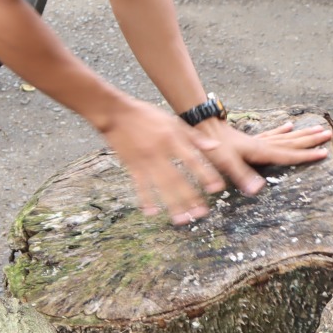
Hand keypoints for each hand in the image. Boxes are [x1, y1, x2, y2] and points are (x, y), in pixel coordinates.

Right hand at [99, 99, 225, 225]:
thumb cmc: (145, 115)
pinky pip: (139, 185)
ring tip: (182, 219)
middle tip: (201, 213)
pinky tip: (152, 212)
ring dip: (172, 204)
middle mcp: (160, 152)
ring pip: (160, 186)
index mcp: (172, 139)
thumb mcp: (172, 120)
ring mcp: (145, 160)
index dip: (205, 174)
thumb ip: (193, 135)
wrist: (116, 113)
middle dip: (190, 197)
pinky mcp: (131, 165)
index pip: (192, 160)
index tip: (217, 188)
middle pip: (177, 178)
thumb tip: (216, 147)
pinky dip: (145, 199)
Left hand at [192, 118, 331, 196]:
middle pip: (292, 142)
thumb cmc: (214, 148)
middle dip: (311, 140)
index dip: (307, 155)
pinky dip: (282, 130)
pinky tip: (288, 125)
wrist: (202, 129)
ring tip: (318, 128)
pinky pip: (272, 134)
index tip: (325, 153)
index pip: (289, 154)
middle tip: (330, 134)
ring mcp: (258, 140)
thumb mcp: (226, 164)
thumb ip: (242, 176)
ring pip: (286, 136)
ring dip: (302, 134)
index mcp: (262, 151)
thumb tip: (257, 191)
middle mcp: (264, 144)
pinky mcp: (251, 139)